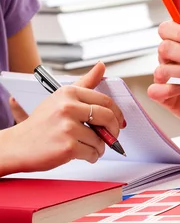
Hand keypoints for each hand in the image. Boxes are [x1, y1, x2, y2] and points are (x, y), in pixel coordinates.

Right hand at [1, 63, 125, 173]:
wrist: (18, 145)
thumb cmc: (41, 123)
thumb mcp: (61, 97)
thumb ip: (85, 83)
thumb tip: (101, 66)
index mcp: (69, 93)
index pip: (105, 101)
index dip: (117, 113)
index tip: (118, 121)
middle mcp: (68, 107)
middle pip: (108, 117)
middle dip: (113, 130)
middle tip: (111, 136)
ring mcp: (68, 127)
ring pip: (101, 139)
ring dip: (99, 147)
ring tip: (86, 146)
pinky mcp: (68, 146)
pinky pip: (93, 153)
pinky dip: (92, 157)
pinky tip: (82, 154)